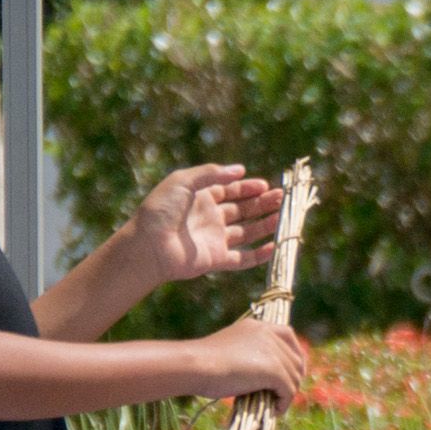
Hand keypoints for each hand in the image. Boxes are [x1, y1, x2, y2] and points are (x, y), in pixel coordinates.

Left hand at [115, 164, 284, 288]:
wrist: (149, 245)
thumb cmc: (161, 210)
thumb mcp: (183, 181)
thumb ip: (211, 174)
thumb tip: (240, 169)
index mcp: (201, 198)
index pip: (229, 191)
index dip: (247, 188)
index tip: (265, 185)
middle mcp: (210, 218)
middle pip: (242, 210)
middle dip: (261, 204)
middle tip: (281, 198)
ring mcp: (214, 240)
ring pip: (247, 232)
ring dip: (265, 225)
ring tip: (282, 217)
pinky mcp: (217, 260)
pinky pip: (243, 258)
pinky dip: (259, 255)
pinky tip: (274, 245)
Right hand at [191, 316, 308, 405]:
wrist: (196, 366)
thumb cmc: (205, 364)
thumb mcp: (233, 352)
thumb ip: (252, 355)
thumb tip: (270, 377)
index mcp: (257, 326)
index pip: (288, 335)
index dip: (295, 354)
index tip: (291, 372)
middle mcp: (268, 334)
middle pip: (296, 359)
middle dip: (292, 379)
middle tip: (282, 395)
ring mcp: (273, 351)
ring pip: (294, 377)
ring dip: (287, 393)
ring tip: (275, 404)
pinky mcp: (274, 369)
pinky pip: (289, 390)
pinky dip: (284, 403)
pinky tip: (275, 410)